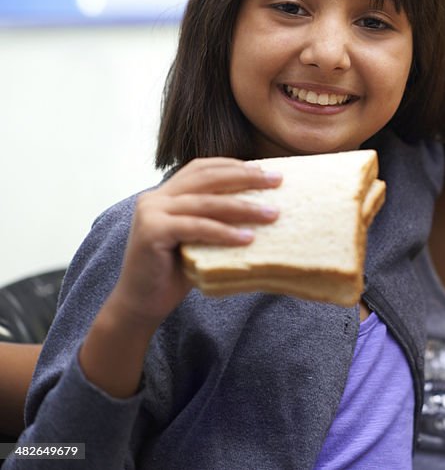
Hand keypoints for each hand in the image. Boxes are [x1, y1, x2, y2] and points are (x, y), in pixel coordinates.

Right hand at [107, 158, 281, 329]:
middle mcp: (155, 197)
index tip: (264, 169)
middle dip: (245, 177)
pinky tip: (248, 238)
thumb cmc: (176, 272)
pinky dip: (224, 232)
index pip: (202, 169)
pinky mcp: (151, 231)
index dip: (234, 165)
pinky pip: (197, 227)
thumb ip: (218, 219)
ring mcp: (151, 212)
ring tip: (273, 214)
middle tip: (277, 180)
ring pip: (206, 202)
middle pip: (207, 178)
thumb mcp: (201, 239)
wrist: (142, 304)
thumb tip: (265, 207)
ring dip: (244, 207)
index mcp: (166, 194)